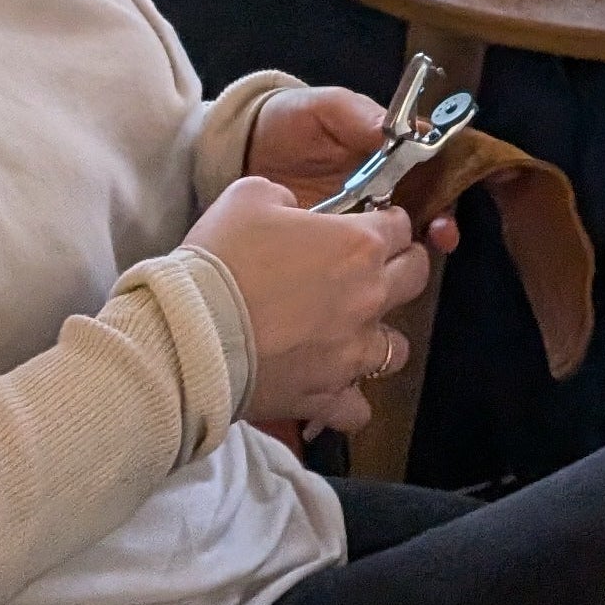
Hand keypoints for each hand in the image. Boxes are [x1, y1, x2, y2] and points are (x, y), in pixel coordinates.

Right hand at [185, 177, 434, 430]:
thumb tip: (294, 212)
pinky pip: (358, 408)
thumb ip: (286, 197)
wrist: (189, 333)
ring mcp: (351, 353)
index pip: (399, 225)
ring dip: (378, 337)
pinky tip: (329, 386)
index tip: (370, 224)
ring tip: (350, 334)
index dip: (385, 221)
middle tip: (372, 270)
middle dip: (401, 267)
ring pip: (398, 349)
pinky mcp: (327, 396)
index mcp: (357, 246)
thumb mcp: (249, 196)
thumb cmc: (221, 257)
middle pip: (415, 278)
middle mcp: (368, 299)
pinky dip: (348, 399)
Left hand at [247, 85, 460, 254]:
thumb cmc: (288, 123)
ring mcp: (363, 217)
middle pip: (429, 203)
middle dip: (442, 219)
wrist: (239, 154)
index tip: (449, 189)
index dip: (449, 175)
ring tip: (418, 253)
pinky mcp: (338, 245)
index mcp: (387, 148)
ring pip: (405, 235)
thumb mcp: (321, 108)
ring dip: (418, 246)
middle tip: (440, 232)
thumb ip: (356, 114)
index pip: (432, 160)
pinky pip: (365, 258)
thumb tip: (396, 129)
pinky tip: (378, 271)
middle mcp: (386, 184)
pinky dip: (377, 267)